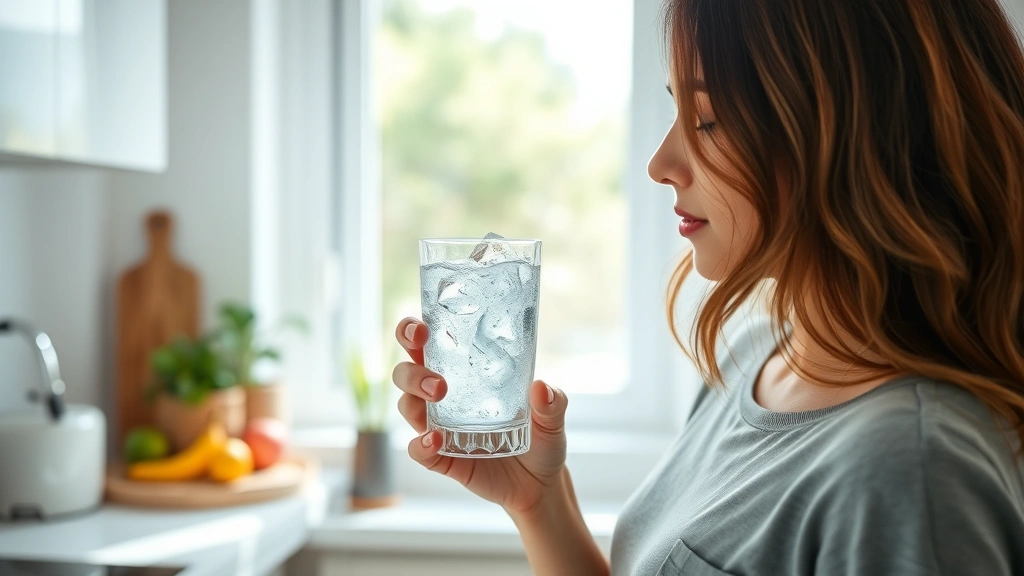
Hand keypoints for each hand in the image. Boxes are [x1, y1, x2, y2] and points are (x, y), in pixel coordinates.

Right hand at [392, 317, 568, 515]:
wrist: (540, 484)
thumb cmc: (541, 438)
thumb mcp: (552, 417)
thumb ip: (553, 402)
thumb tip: (542, 387)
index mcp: (465, 373)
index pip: (427, 345)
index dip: (412, 332)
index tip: (422, 330)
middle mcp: (445, 397)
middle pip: (405, 373)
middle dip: (411, 370)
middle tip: (438, 380)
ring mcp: (440, 427)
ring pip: (407, 406)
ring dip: (415, 397)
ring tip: (439, 395)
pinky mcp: (443, 458)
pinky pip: (417, 450)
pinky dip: (421, 444)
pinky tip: (437, 439)